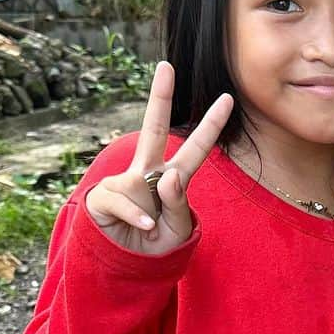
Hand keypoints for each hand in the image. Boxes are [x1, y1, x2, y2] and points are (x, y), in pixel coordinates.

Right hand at [85, 61, 232, 254]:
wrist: (128, 267)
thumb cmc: (158, 244)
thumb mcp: (179, 228)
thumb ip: (179, 202)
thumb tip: (168, 176)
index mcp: (174, 179)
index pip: (196, 149)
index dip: (211, 125)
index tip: (228, 98)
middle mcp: (150, 174)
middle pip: (155, 130)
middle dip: (159, 97)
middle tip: (166, 66)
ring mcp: (126, 182)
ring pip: (139, 181)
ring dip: (151, 211)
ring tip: (152, 229)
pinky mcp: (105, 196)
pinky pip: (124, 202)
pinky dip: (137, 217)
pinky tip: (143, 227)